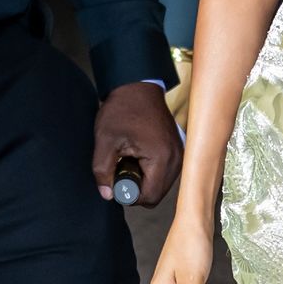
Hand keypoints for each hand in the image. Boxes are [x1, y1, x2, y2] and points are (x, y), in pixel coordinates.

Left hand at [92, 82, 182, 206]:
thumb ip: (102, 171)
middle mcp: (177, 157)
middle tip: (121, 168)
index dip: (130, 196)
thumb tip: (106, 195)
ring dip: (145, 179)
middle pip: (158, 193)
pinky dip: (152, 170)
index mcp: (162, 157)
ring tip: (130, 160)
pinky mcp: (178, 148)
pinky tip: (139, 155)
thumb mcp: (105, 140)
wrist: (137, 86)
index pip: (150, 197)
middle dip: (137, 188)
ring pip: (162, 183)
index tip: (117, 178)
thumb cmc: (122, 110)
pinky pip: (166, 172)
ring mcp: (180, 152)